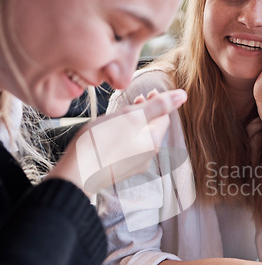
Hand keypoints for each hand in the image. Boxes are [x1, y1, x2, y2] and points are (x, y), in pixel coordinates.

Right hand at [47, 89, 186, 193]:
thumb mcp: (130, 118)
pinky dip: (124, 135)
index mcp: (152, 143)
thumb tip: (182, 96)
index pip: (164, 118)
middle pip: (152, 128)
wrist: (76, 173)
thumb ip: (157, 106)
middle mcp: (146, 157)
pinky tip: (111, 131)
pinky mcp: (118, 169)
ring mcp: (132, 165)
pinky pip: (127, 148)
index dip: (159, 102)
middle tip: (136, 99)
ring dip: (134, 123)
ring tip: (122, 113)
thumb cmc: (100, 143)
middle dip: (146, 112)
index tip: (147, 91)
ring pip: (139, 138)